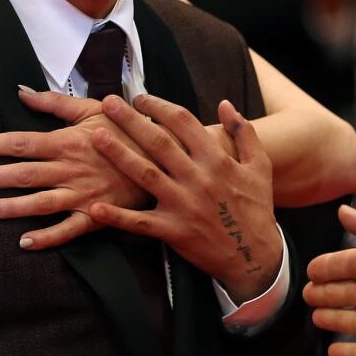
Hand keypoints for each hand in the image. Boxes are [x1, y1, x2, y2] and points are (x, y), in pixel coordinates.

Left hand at [0, 88, 148, 249]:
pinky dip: (47, 238)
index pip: (20, 143)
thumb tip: (21, 92)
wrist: (164, 157)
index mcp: (66, 142)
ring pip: (40, 202)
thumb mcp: (91, 109)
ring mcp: (82, 194)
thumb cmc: (125, 130)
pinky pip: (68, 229)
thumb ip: (53, 102)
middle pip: (23, 174)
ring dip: (11, 207)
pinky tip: (25, 243)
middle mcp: (70, 169)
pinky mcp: (96, 216)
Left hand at [88, 96, 281, 302]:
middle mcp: (198, 178)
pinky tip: (95, 207)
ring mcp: (183, 205)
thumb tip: (225, 104)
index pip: (183, 122)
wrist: (256, 257)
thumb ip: (244, 133)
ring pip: (145, 174)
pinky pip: (140, 222)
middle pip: (159, 142)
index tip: (140, 98)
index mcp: (217, 160)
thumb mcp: (260, 167)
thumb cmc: (256, 209)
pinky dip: (117, 216)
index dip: (159, 106)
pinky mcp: (173, 231)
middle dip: (131, 120)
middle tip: (108, 103)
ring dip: (119, 154)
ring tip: (96, 136)